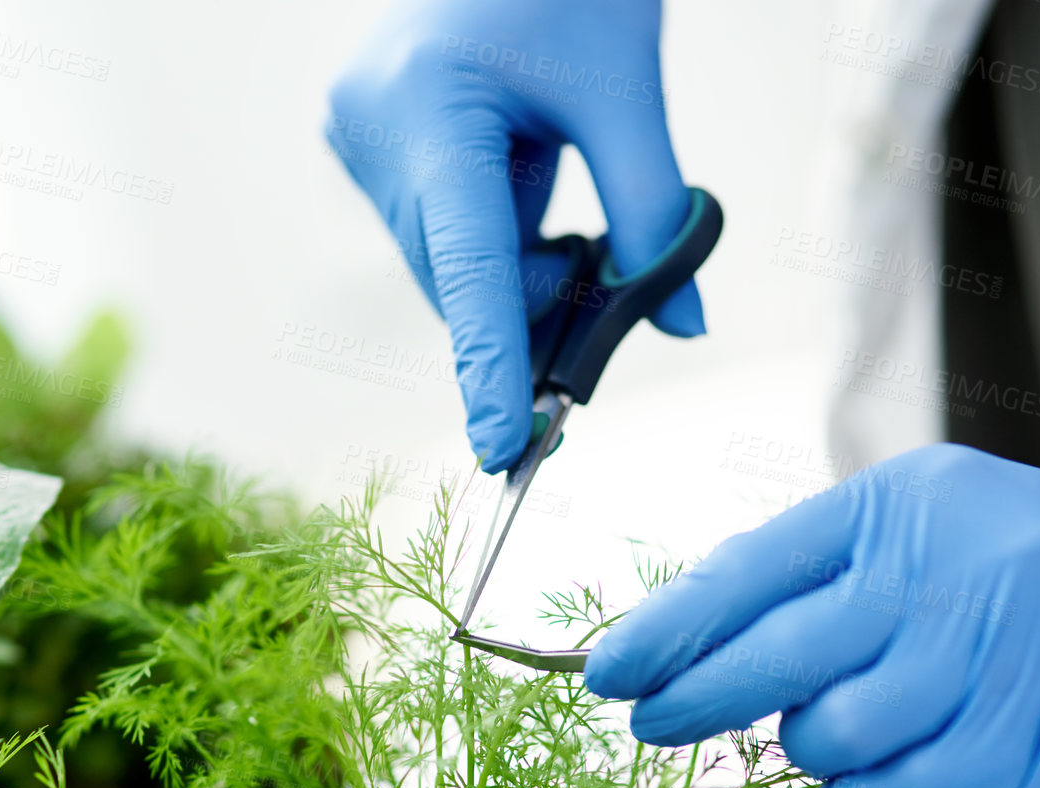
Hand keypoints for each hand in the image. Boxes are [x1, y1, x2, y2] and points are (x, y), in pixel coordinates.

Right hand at [328, 0, 702, 473]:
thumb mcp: (622, 91)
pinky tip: (523, 173)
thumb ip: (652, 213)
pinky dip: (490, 232)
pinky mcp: (365, 136)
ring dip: (512, 262)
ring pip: (445, 257)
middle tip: (606, 289)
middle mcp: (373, 131)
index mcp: (428, 110)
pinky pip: (434, 223)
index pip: (466, 267)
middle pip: (457, 273)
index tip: (505, 444)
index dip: (491, 363)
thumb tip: (680, 322)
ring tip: (563, 197)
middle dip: (532, 299)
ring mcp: (359, 135)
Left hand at [583, 444, 1039, 787]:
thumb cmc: (1008, 566)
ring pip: (829, 735)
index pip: (749, 573)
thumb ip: (804, 575)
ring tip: (825, 727)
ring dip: (804, 745)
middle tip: (651, 720)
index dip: (665, 630)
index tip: (605, 670)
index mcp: (894, 510)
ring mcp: (986, 658)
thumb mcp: (909, 530)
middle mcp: (940, 575)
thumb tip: (675, 636)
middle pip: (774, 658)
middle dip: (693, 699)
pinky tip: (865, 771)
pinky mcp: (1021, 737)